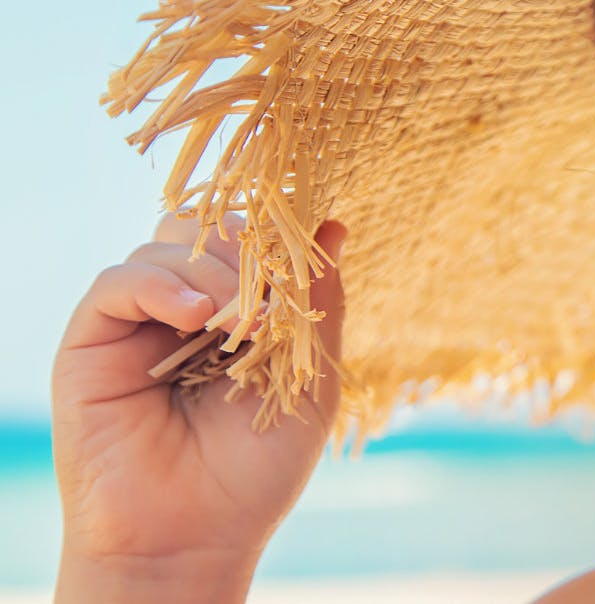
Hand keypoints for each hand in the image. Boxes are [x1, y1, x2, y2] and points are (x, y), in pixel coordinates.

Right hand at [52, 211, 346, 574]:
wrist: (194, 535)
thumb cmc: (255, 470)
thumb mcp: (309, 381)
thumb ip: (319, 304)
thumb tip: (333, 228)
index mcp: (235, 313)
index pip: (249, 241)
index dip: (274, 238)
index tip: (303, 254)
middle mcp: (183, 310)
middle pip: (204, 231)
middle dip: (246, 252)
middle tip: (270, 303)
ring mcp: (137, 323)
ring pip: (164, 247)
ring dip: (214, 274)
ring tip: (242, 326)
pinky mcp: (92, 341)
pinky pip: (118, 283)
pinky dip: (161, 286)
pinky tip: (197, 318)